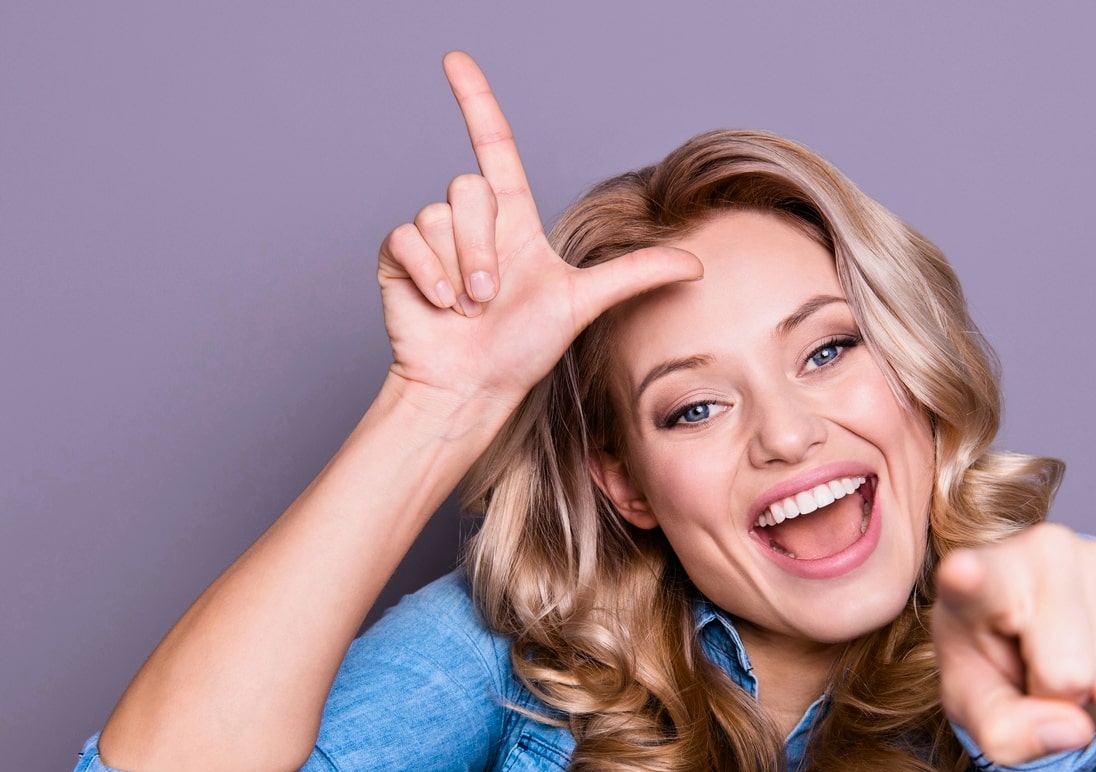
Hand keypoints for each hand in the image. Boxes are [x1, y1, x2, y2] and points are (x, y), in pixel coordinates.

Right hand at [375, 51, 703, 430]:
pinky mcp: (399, 257)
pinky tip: (440, 305)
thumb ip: (635, 275)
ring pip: (439, 213)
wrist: (471, 388)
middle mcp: (472, 223)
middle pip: (469, 188)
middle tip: (490, 295)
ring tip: (467, 306)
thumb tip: (696, 263)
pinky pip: (408, 237)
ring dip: (458, 267)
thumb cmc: (521, 352)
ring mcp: (433, 239)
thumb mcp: (582, 304)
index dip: (476, 101)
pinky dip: (428, 275)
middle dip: (483, 247)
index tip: (455, 60)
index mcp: (512, 220)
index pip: (492, 145)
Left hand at [933, 523, 1095, 766]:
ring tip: (1074, 661)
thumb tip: (1074, 728)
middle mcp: (1041, 550)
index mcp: (975, 582)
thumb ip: (1006, 732)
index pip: (973, 580)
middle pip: (1071, 674)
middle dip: (1062, 697)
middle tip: (1042, 671)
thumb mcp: (977, 710)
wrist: (1042, 634)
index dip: (970, 579)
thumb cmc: (996, 665)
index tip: (962, 572)